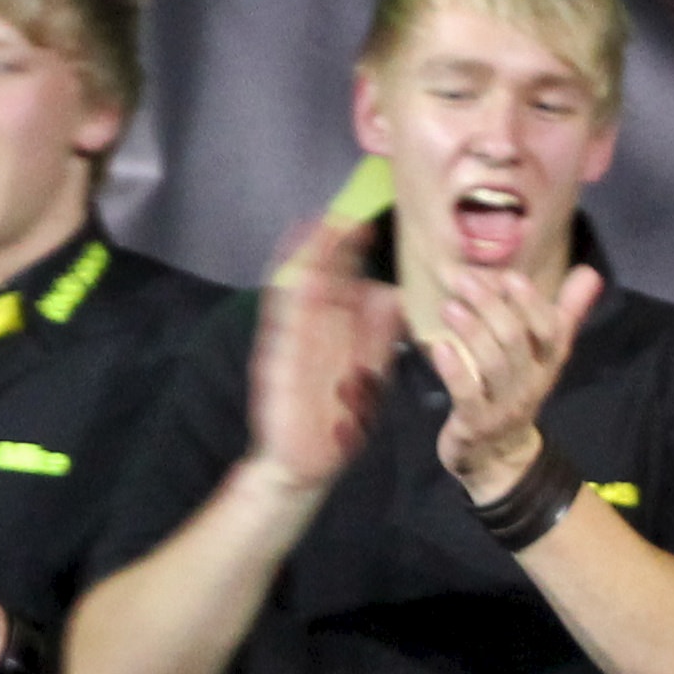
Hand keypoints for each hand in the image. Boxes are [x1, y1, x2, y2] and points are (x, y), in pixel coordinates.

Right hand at [249, 213, 403, 496]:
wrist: (305, 465)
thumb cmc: (338, 415)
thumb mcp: (368, 368)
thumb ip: (379, 331)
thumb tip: (396, 293)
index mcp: (337, 327)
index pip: (345, 278)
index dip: (354, 249)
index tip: (369, 218)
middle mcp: (313, 328)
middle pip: (322, 276)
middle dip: (331, 243)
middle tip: (347, 209)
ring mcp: (292, 341)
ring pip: (298, 291)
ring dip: (307, 260)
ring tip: (320, 226)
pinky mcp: (277, 360)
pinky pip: (281, 324)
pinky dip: (286, 297)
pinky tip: (295, 273)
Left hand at [432, 265, 602, 502]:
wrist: (498, 456)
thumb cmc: (516, 391)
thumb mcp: (544, 355)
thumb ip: (566, 313)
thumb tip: (590, 273)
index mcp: (549, 361)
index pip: (550, 329)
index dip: (532, 303)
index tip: (510, 277)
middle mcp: (531, 382)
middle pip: (515, 339)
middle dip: (490, 306)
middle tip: (462, 280)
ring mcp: (504, 405)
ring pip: (492, 363)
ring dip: (470, 330)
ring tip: (449, 306)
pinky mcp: (475, 423)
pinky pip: (467, 394)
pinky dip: (454, 369)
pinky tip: (438, 346)